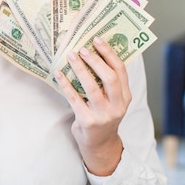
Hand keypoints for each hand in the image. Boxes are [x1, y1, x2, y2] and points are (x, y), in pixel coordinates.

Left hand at [55, 37, 130, 175]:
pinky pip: (75, 99)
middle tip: (82, 48)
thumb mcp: (112, 100)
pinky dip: (66, 85)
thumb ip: (107, 82)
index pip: (120, 71)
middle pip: (109, 78)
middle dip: (96, 61)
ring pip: (92, 88)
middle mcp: (117, 106)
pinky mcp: (88, 122)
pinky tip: (59, 73)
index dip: (109, 54)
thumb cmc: (103, 115)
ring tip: (70, 56)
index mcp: (125, 97)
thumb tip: (92, 52)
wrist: (99, 145)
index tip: (97, 40)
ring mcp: (103, 115)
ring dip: (80, 70)